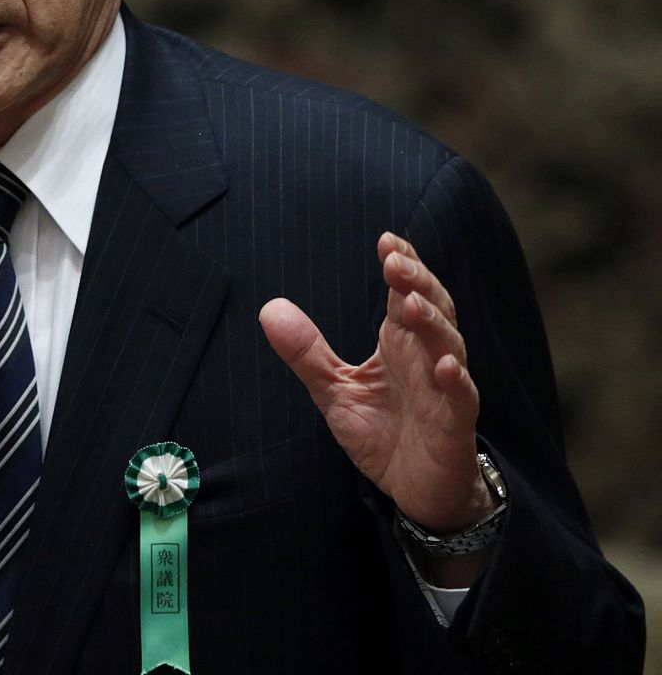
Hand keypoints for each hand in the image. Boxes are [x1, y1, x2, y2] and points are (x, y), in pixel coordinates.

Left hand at [259, 233, 493, 537]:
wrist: (415, 491)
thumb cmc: (383, 434)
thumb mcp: (334, 390)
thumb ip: (306, 352)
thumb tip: (269, 309)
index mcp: (401, 343)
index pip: (406, 294)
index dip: (403, 266)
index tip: (386, 240)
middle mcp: (427, 358)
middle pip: (432, 309)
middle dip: (418, 282)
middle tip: (396, 260)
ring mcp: (446, 389)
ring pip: (449, 346)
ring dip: (433, 323)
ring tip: (412, 303)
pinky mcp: (456, 424)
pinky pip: (461, 398)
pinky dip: (456, 380)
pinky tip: (445, 365)